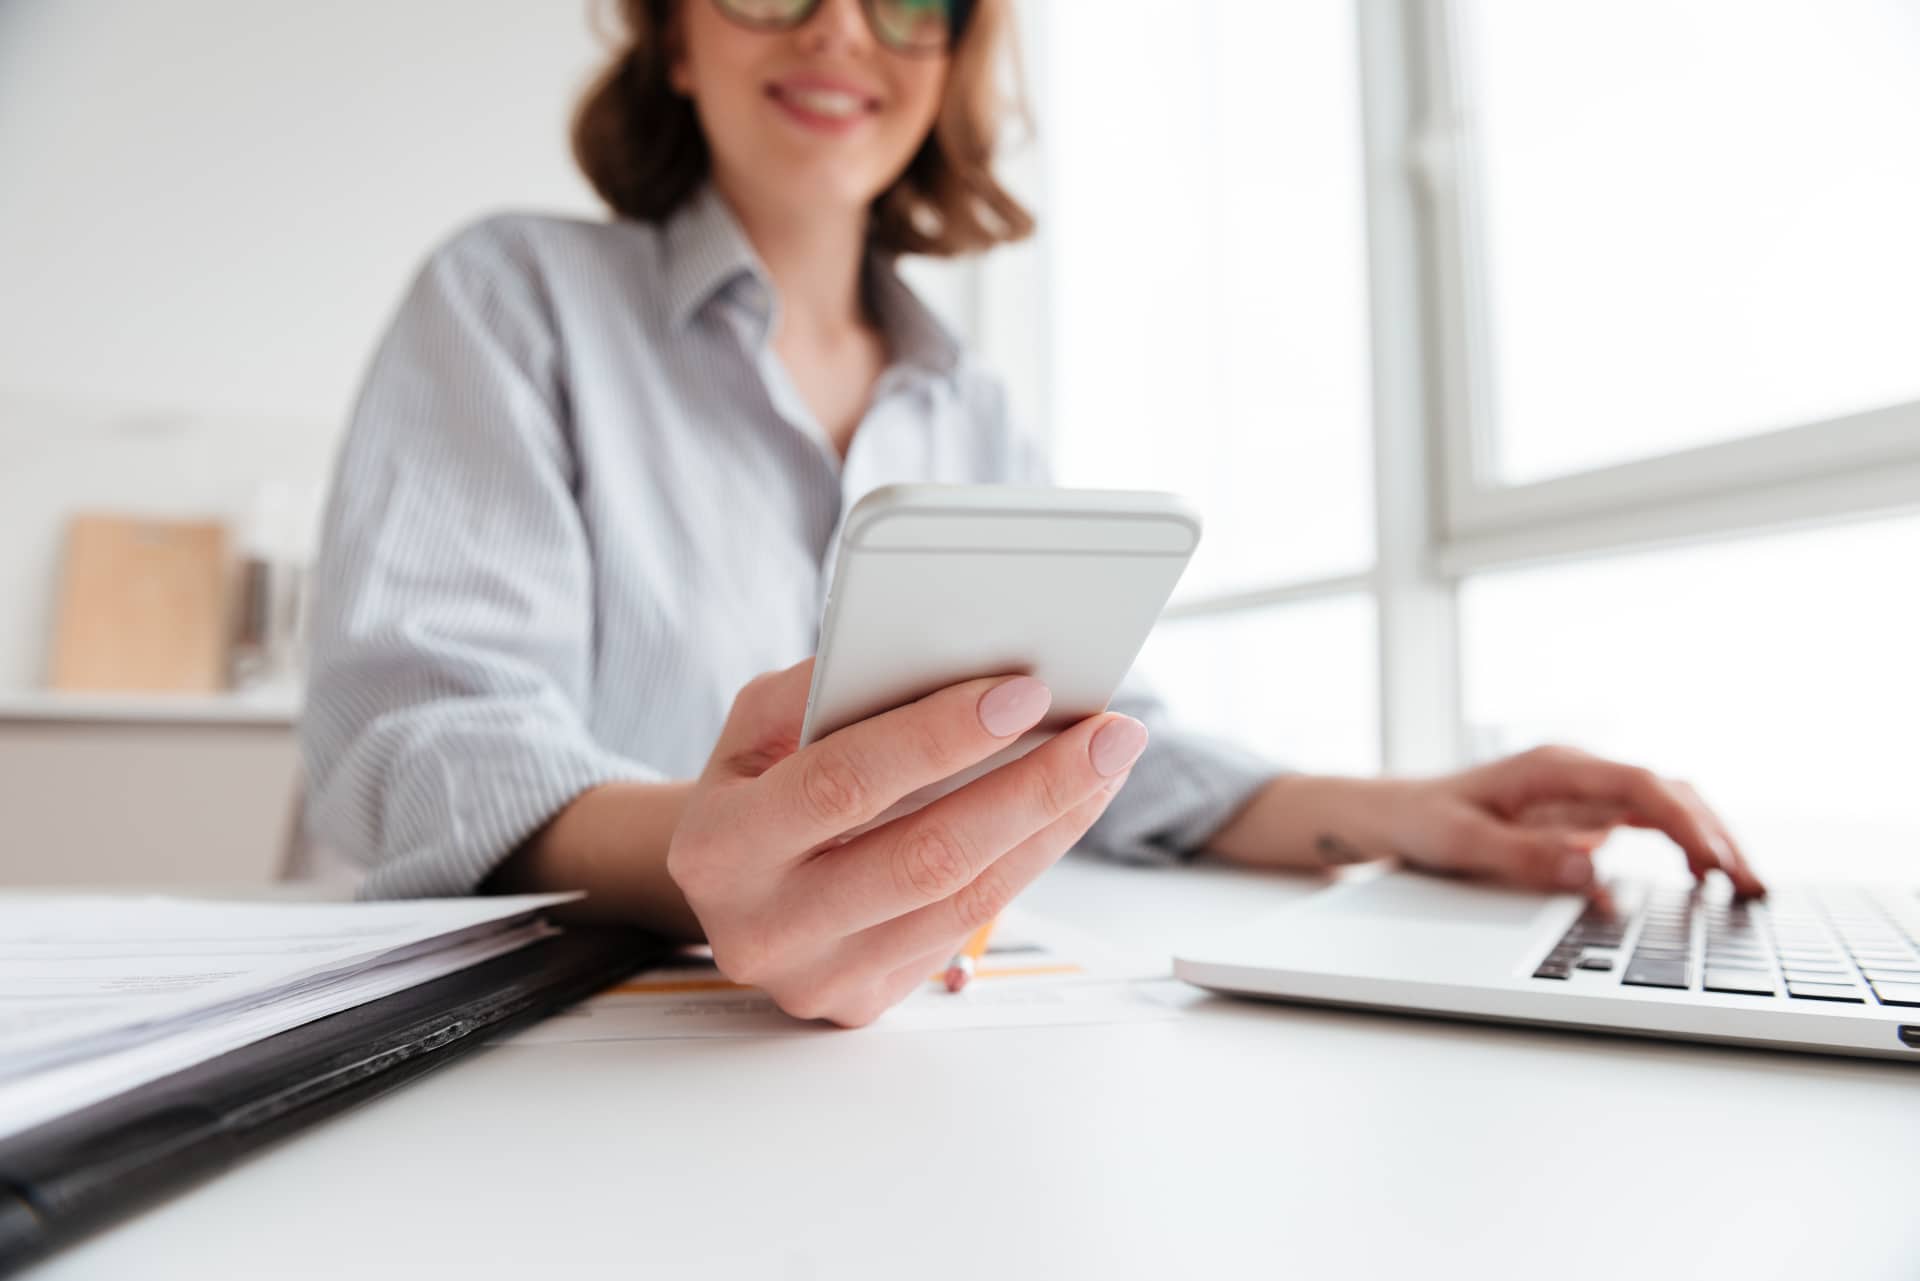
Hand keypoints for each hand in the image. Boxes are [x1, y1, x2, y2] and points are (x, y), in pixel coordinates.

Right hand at [666, 658, 1146, 1026]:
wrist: (725, 887)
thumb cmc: (757, 783)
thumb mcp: (757, 725)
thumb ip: (827, 691)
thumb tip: (946, 664)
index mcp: (720, 845)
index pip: (843, 784)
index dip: (937, 737)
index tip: (1025, 692)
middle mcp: (764, 926)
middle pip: (925, 858)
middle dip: (1031, 788)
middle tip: (1107, 734)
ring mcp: (815, 977)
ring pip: (962, 903)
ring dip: (1050, 826)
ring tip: (1107, 764)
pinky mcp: (863, 1002)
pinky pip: (964, 930)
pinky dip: (1027, 860)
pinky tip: (1066, 810)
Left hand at [1389, 745, 1765, 897]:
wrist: (1393, 813)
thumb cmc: (1422, 821)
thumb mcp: (1462, 844)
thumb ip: (1526, 857)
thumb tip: (1594, 872)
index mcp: (1552, 768)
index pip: (1638, 785)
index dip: (1683, 823)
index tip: (1715, 863)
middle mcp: (1576, 773)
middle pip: (1666, 791)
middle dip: (1714, 834)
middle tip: (1752, 885)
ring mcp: (1582, 792)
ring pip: (1665, 804)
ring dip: (1708, 838)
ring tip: (1745, 886)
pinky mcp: (1581, 814)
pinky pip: (1645, 821)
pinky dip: (1682, 844)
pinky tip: (1705, 878)